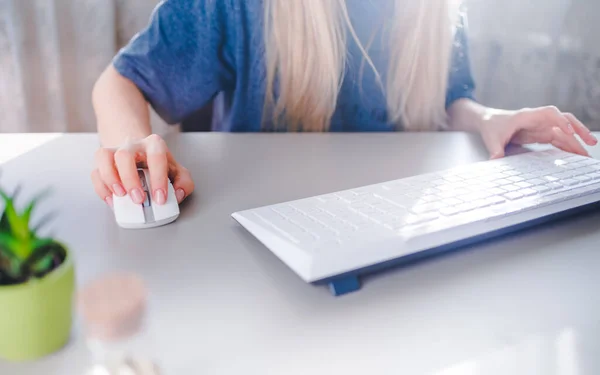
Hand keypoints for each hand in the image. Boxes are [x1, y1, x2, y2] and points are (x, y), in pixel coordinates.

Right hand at [91, 134, 193, 207]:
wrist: (140, 152)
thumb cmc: (159, 165)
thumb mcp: (177, 171)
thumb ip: (184, 183)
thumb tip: (177, 194)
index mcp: (154, 145)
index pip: (156, 157)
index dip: (158, 179)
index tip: (160, 198)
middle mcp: (132, 144)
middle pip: (124, 155)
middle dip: (130, 180)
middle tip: (139, 199)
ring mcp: (115, 150)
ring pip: (104, 157)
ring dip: (110, 179)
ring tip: (120, 196)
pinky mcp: (102, 162)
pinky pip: (95, 172)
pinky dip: (101, 188)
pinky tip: (112, 200)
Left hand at [479, 106, 597, 158]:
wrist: (488, 121)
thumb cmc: (491, 125)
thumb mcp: (491, 138)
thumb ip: (495, 148)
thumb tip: (495, 159)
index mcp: (528, 116)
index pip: (550, 113)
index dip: (562, 121)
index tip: (570, 131)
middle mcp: (539, 120)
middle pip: (564, 120)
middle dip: (579, 130)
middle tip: (591, 143)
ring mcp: (541, 127)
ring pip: (564, 131)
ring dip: (576, 141)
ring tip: (586, 155)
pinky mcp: (541, 135)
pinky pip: (558, 139)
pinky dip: (567, 147)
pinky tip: (575, 156)